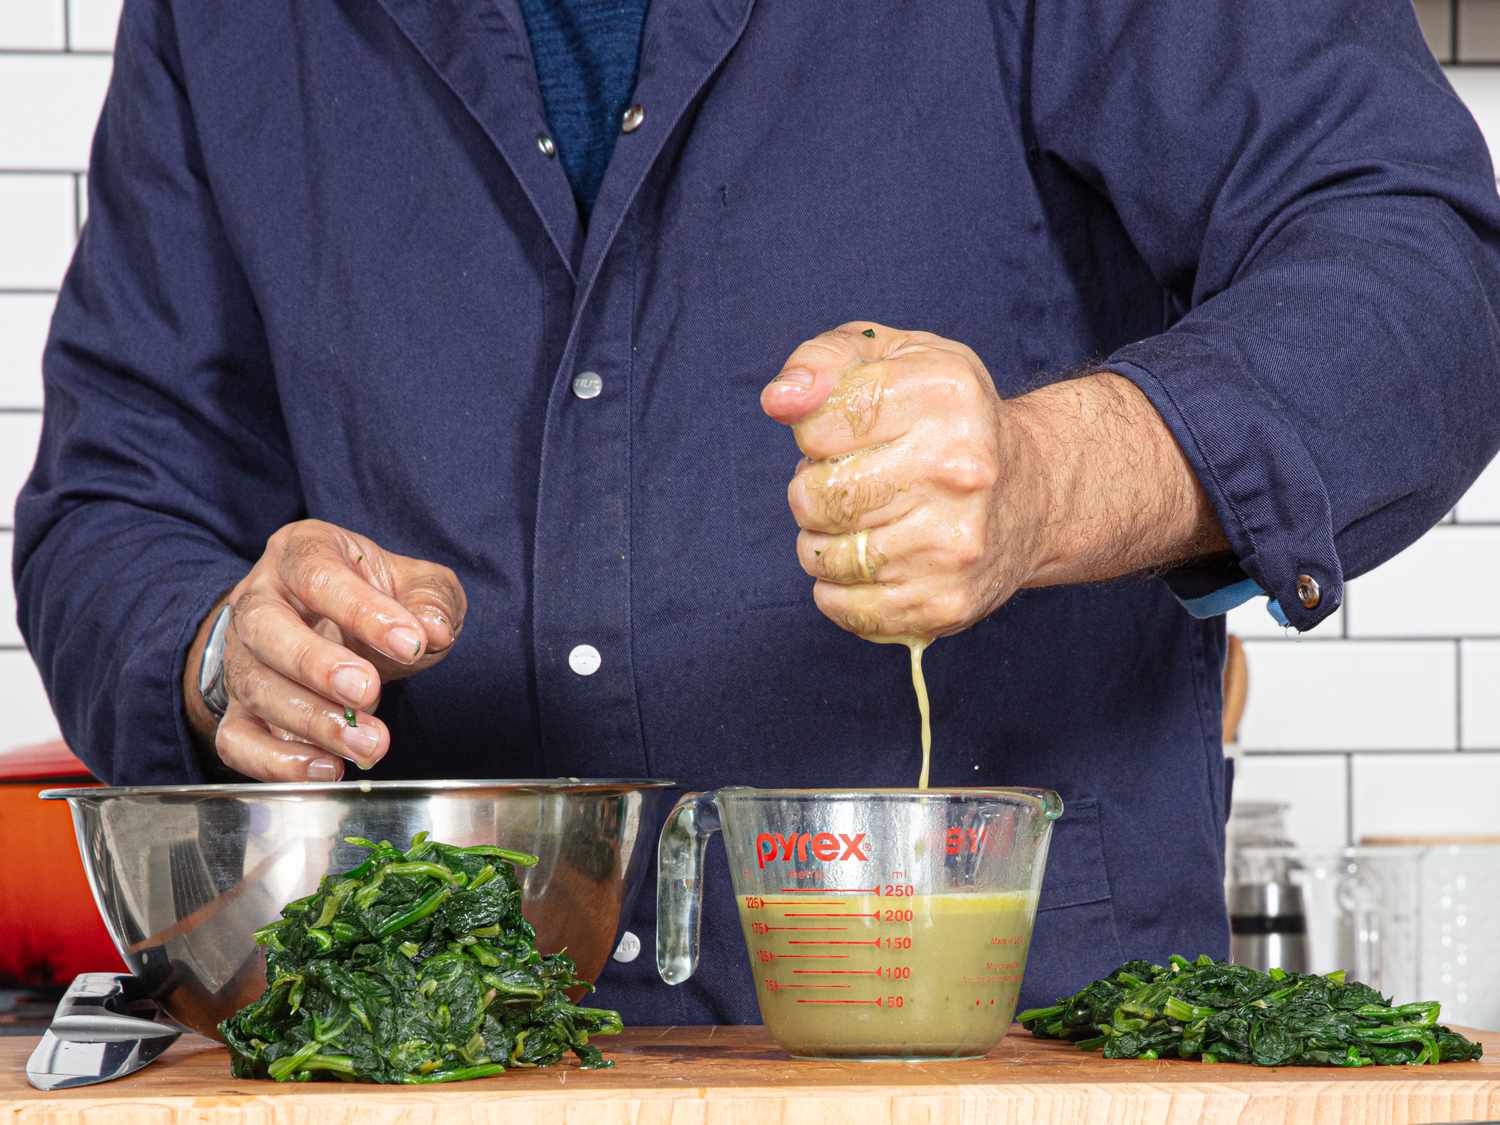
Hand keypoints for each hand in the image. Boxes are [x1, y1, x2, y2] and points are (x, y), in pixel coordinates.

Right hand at [185, 519, 466, 780]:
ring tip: (369, 744)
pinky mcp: (238, 709)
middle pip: (266, 629)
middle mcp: (259, 600)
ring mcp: (242, 656)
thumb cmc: (376, 597)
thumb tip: (433, 630)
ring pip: (255, 687)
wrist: (329, 622)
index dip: (362, 610)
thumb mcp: (413, 582)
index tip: (410, 643)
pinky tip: (327, 769)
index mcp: (301, 552)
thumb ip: (431, 599)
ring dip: (313, 722)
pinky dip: (276, 762)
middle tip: (368, 692)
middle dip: (316, 665)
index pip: (319, 575)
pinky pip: (237, 740)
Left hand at [760, 322, 1052, 641]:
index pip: (817, 424)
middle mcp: (958, 471)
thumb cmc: (947, 420)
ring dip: (822, 542)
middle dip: (813, 490)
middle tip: (849, 483)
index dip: (814, 432)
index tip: (847, 434)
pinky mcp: (946, 601)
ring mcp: (954, 543)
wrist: (1034, 495)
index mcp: (944, 397)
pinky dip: (838, 590)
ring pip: (822, 556)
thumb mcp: (897, 358)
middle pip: (815, 495)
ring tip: (862, 522)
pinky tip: (869, 564)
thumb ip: (826, 360)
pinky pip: (844, 606)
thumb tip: (779, 399)